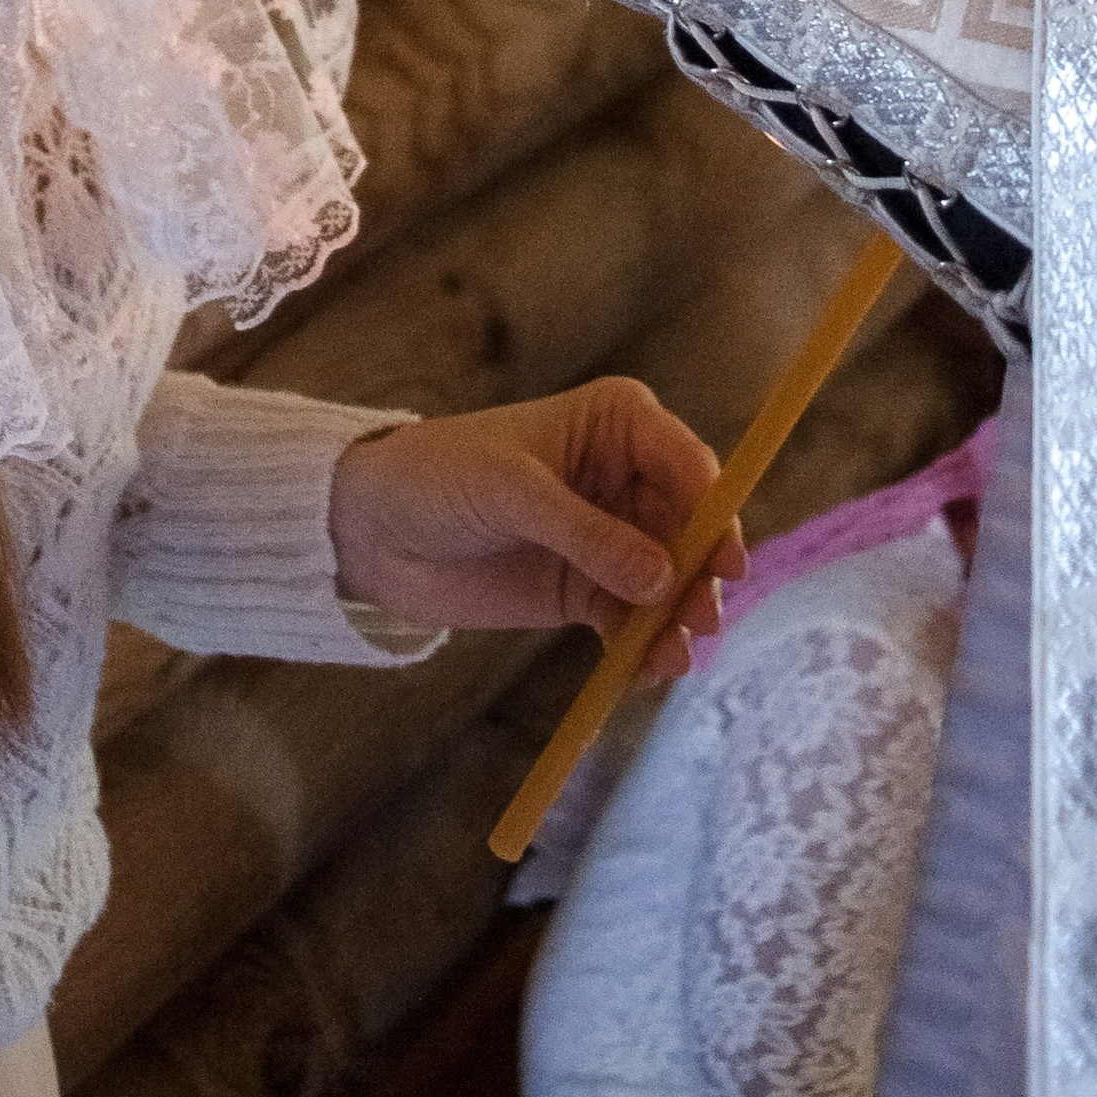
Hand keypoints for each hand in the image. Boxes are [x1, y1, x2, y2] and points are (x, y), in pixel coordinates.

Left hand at [330, 382, 745, 678]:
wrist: (374, 528)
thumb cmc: (438, 477)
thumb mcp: (511, 494)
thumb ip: (586, 534)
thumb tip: (663, 577)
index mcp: (618, 424)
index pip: (687, 463)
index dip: (713, 509)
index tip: (723, 561)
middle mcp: (626, 477)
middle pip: (692, 530)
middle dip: (700, 576)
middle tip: (700, 620)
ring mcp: (612, 537)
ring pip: (670, 581)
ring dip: (678, 620)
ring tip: (669, 659)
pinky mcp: (590, 589)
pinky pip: (635, 620)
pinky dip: (644, 646)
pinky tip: (641, 672)